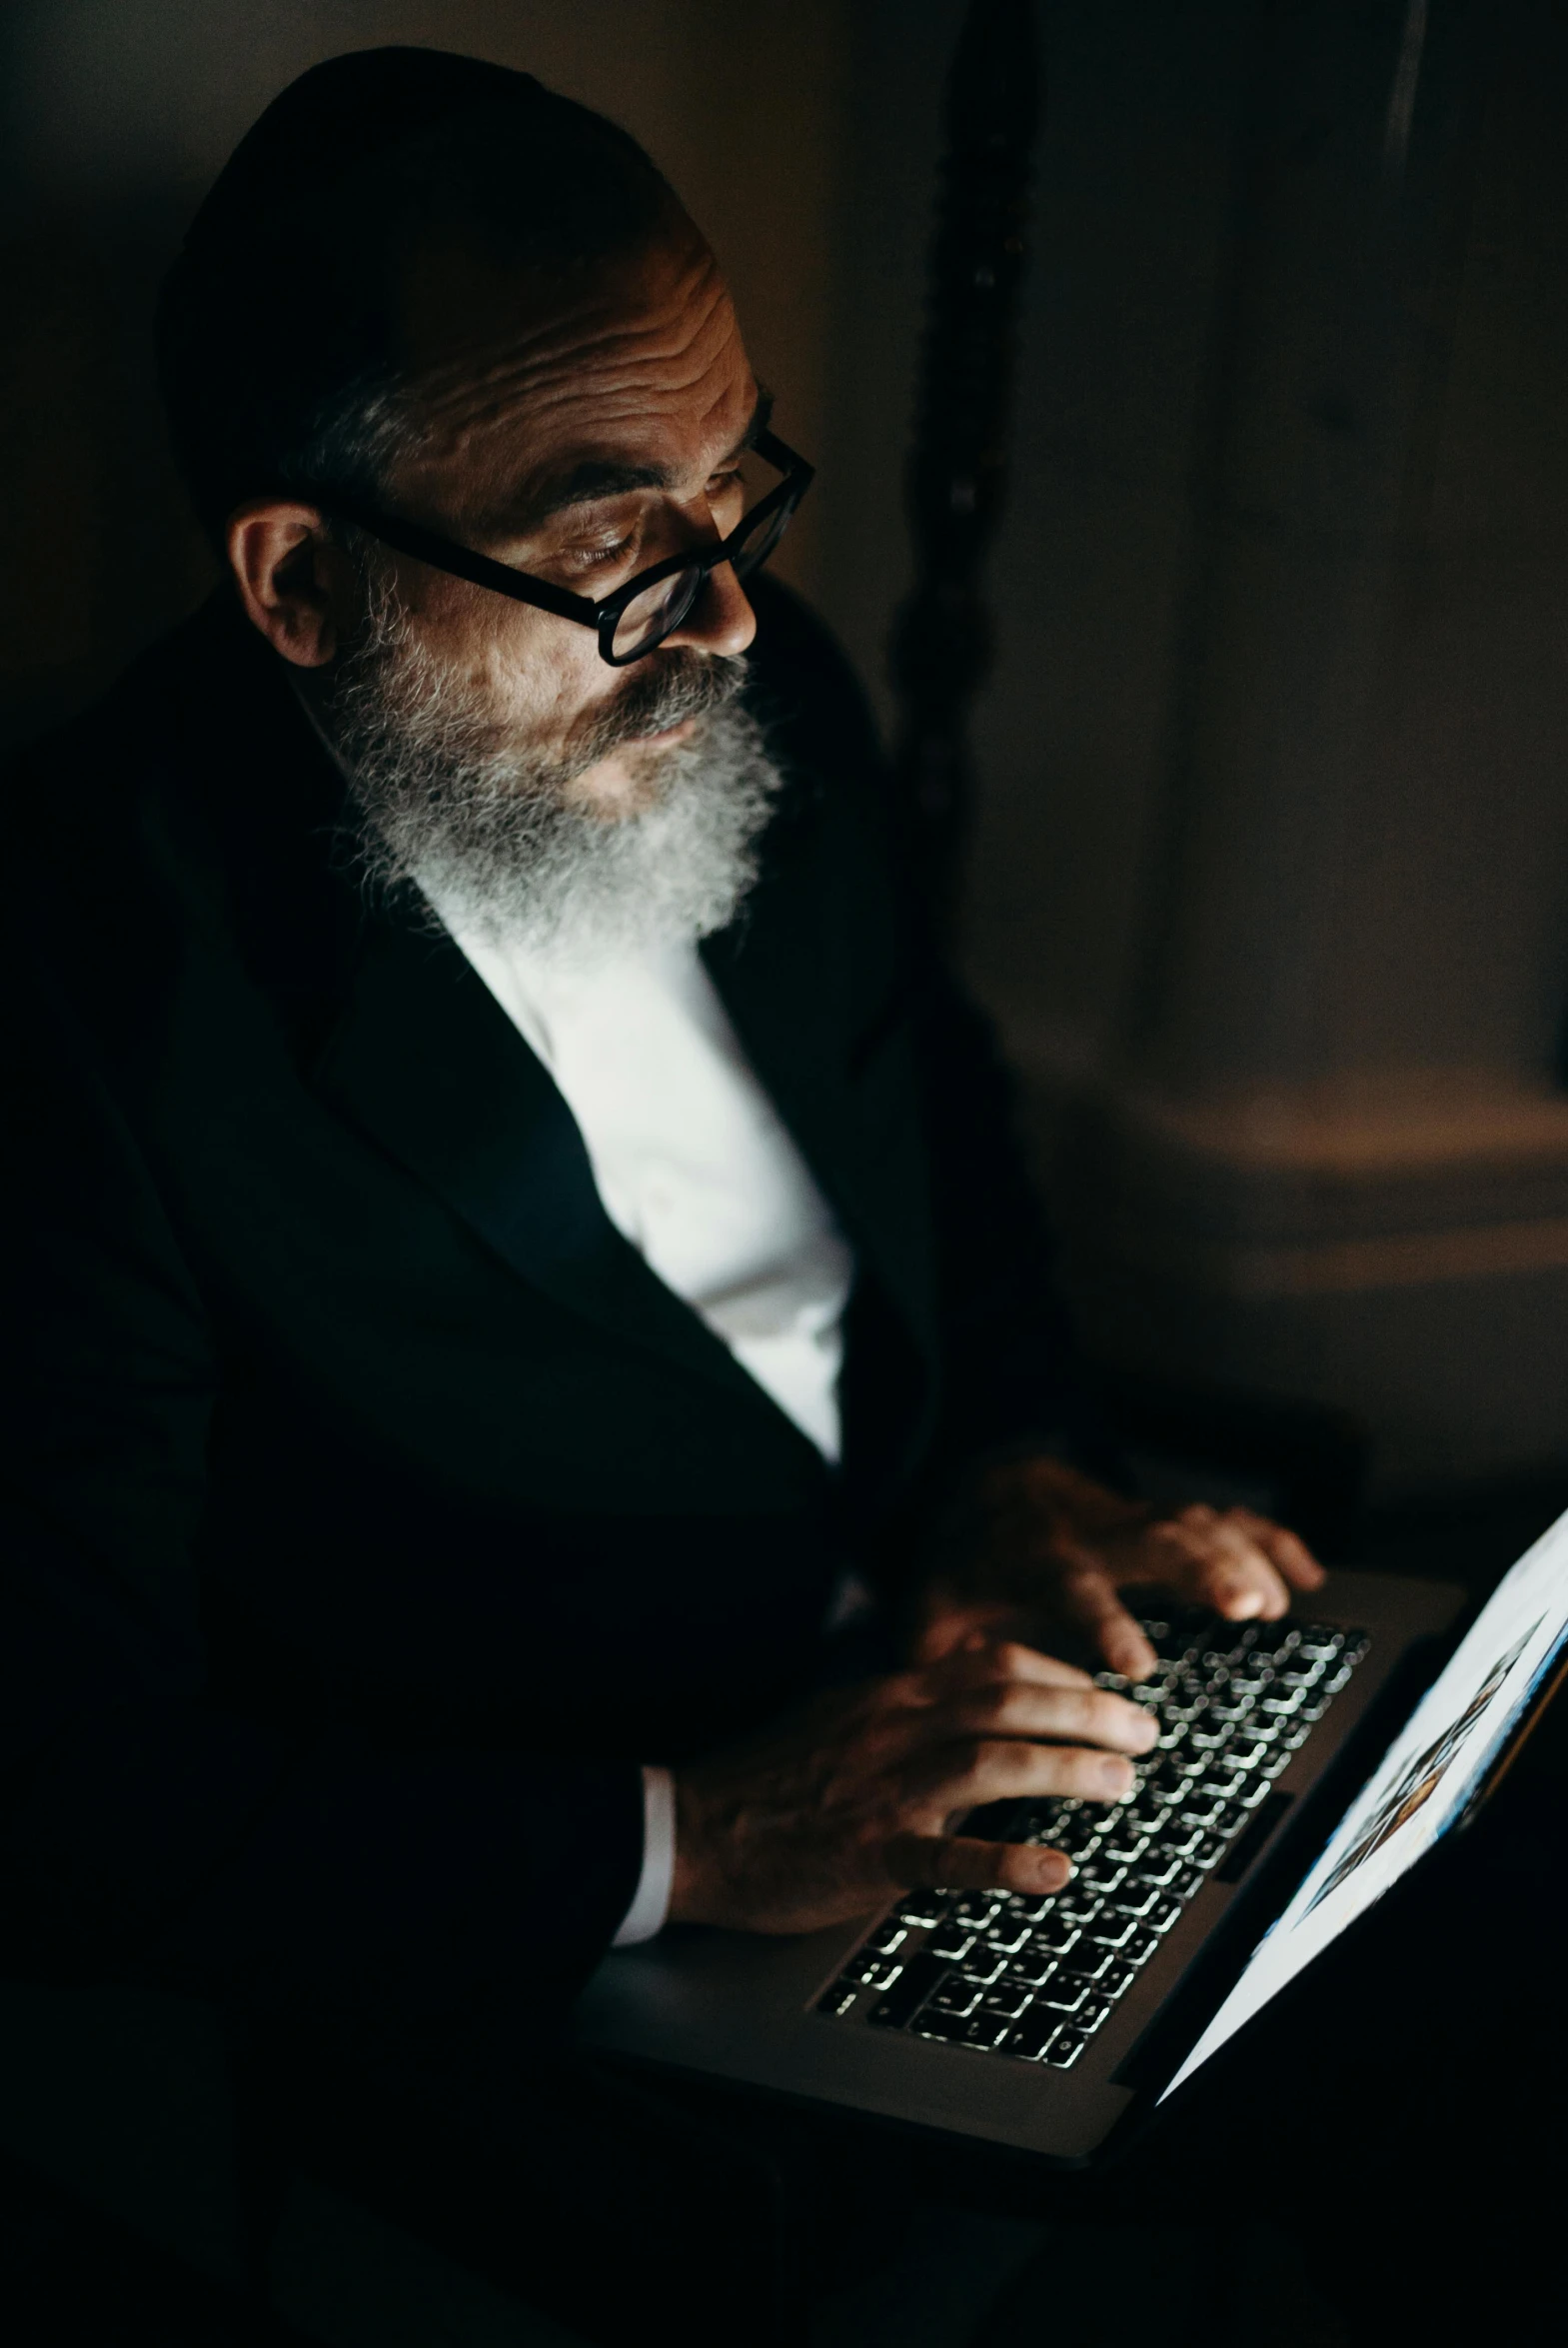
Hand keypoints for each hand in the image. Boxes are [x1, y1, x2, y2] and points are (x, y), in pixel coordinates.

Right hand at [667, 1640, 1156, 1934]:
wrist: (693, 1827)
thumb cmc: (766, 1780)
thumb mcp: (840, 1717)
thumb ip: (906, 1710)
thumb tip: (974, 1709)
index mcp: (889, 1695)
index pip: (992, 1663)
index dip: (1060, 1671)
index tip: (1102, 1687)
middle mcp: (893, 1729)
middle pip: (1007, 1699)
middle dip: (1087, 1709)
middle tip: (1145, 1730)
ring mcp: (883, 1791)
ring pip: (989, 1761)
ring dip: (1066, 1767)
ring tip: (1120, 1782)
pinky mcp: (868, 1853)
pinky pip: (945, 1856)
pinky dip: (1005, 1862)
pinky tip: (1054, 1872)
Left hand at [917, 1456, 1326, 1681]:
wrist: (983, 1489)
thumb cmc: (963, 1567)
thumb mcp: (930, 1609)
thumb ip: (931, 1656)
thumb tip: (925, 1704)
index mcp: (1038, 1560)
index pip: (1076, 1587)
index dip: (1107, 1622)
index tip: (1138, 1666)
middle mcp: (1094, 1534)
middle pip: (1155, 1540)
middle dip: (1204, 1569)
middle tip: (1250, 1608)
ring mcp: (1134, 1520)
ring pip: (1195, 1523)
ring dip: (1243, 1555)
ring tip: (1282, 1602)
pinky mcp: (1163, 1518)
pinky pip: (1223, 1518)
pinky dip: (1268, 1540)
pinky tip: (1307, 1575)